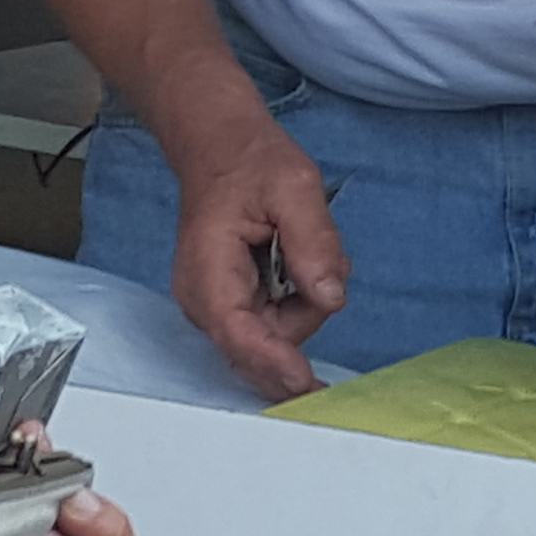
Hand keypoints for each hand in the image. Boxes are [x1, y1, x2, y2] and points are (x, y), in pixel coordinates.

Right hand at [165, 112, 348, 401]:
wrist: (222, 150)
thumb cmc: (250, 163)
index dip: (275, 364)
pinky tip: (298, 264)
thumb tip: (330, 296)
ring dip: (306, 305)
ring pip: (276, 340)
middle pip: (263, 347)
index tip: (308, 385)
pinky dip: (298, 302)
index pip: (239, 334)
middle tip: (319, 259)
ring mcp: (218, 310)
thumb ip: (314, 240)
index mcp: (208, 273)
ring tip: (304, 247)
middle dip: (304, 315)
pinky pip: (276, 326)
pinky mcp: (235, 309)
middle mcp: (206, 303)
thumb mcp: (294, 186)